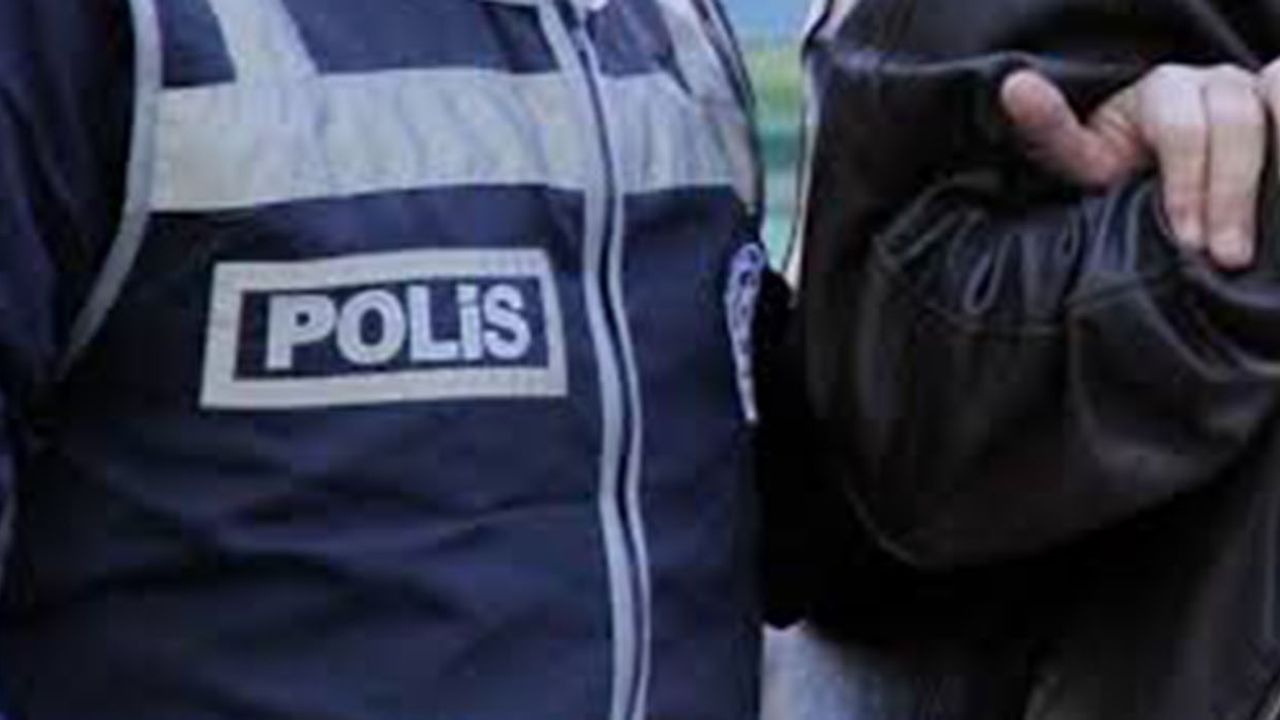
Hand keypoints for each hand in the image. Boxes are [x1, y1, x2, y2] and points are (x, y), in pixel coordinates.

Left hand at [1001, 65, 1265, 269]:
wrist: (1157, 188)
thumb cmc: (1118, 173)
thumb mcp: (1083, 160)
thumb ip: (1052, 131)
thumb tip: (1015, 88)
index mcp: (1165, 91)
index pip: (1182, 128)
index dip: (1189, 184)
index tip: (1190, 242)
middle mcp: (1217, 85)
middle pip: (1238, 123)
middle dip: (1230, 195)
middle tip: (1225, 258)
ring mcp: (1259, 97)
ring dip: (1277, 170)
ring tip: (1266, 239)